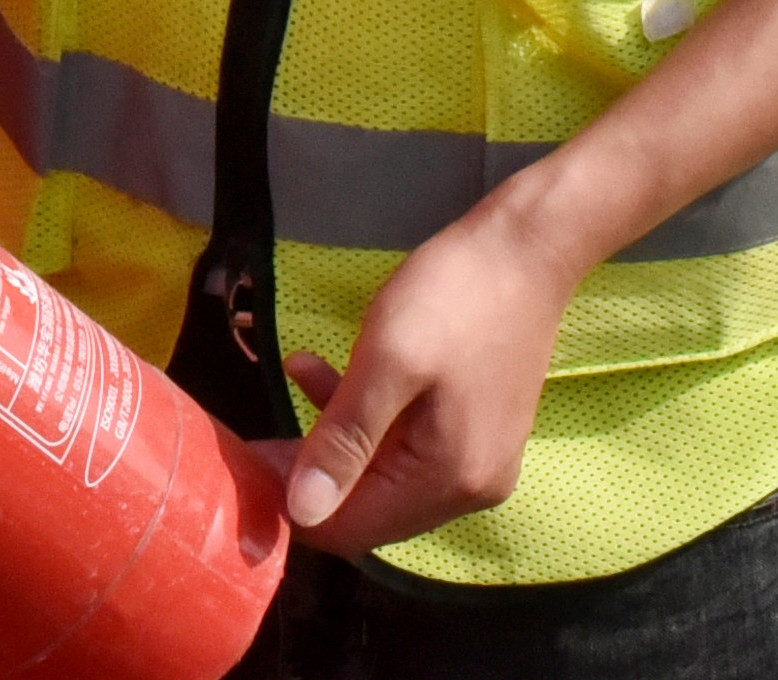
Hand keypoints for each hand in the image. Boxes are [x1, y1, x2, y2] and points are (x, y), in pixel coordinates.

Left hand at [275, 203, 576, 553]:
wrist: (526, 249)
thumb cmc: (454, 297)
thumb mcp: (387, 359)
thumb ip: (345, 439)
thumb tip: (302, 512)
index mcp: (449, 480)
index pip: (351, 529)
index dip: (296, 503)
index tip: (251, 461)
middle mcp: (470, 490)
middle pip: (369, 508)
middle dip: (314, 469)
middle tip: (263, 421)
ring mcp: (479, 464)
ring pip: (385, 474)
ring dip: (339, 433)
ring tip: (301, 369)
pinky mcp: (479, 434)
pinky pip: (410, 446)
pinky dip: (371, 417)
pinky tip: (335, 369)